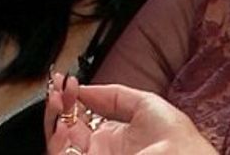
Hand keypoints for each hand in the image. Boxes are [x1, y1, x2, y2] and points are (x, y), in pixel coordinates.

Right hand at [45, 72, 215, 154]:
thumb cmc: (176, 139)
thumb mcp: (146, 104)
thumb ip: (113, 95)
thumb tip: (85, 87)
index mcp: (114, 137)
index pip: (81, 117)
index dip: (71, 98)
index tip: (66, 81)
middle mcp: (101, 151)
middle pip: (66, 129)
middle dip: (58, 106)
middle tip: (57, 88)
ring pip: (58, 144)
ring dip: (53, 120)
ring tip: (56, 100)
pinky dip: (57, 141)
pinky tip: (63, 124)